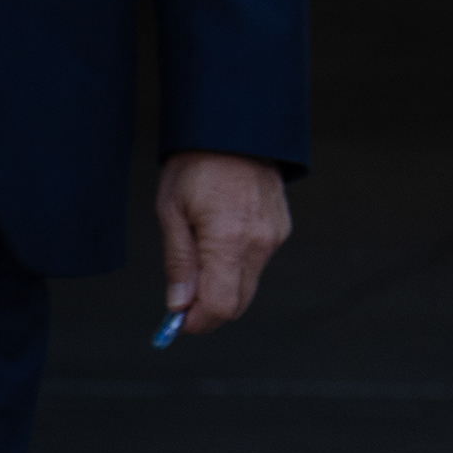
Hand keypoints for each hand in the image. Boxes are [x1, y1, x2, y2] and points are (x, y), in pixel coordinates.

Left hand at [154, 151, 292, 338]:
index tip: (175, 323)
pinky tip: (218, 239)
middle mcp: (259, 243)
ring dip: (222, 285)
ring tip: (197, 257)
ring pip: (248, 283)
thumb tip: (178, 305)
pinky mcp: (281, 228)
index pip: (220, 306)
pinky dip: (236, 265)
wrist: (235, 129)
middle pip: (237, 302)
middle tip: (181, 300)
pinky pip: (257, 261)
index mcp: (229, 241)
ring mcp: (275, 235)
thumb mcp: (171, 212)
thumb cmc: (196, 166)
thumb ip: (179, 263)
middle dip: (208, 309)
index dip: (197, 322)